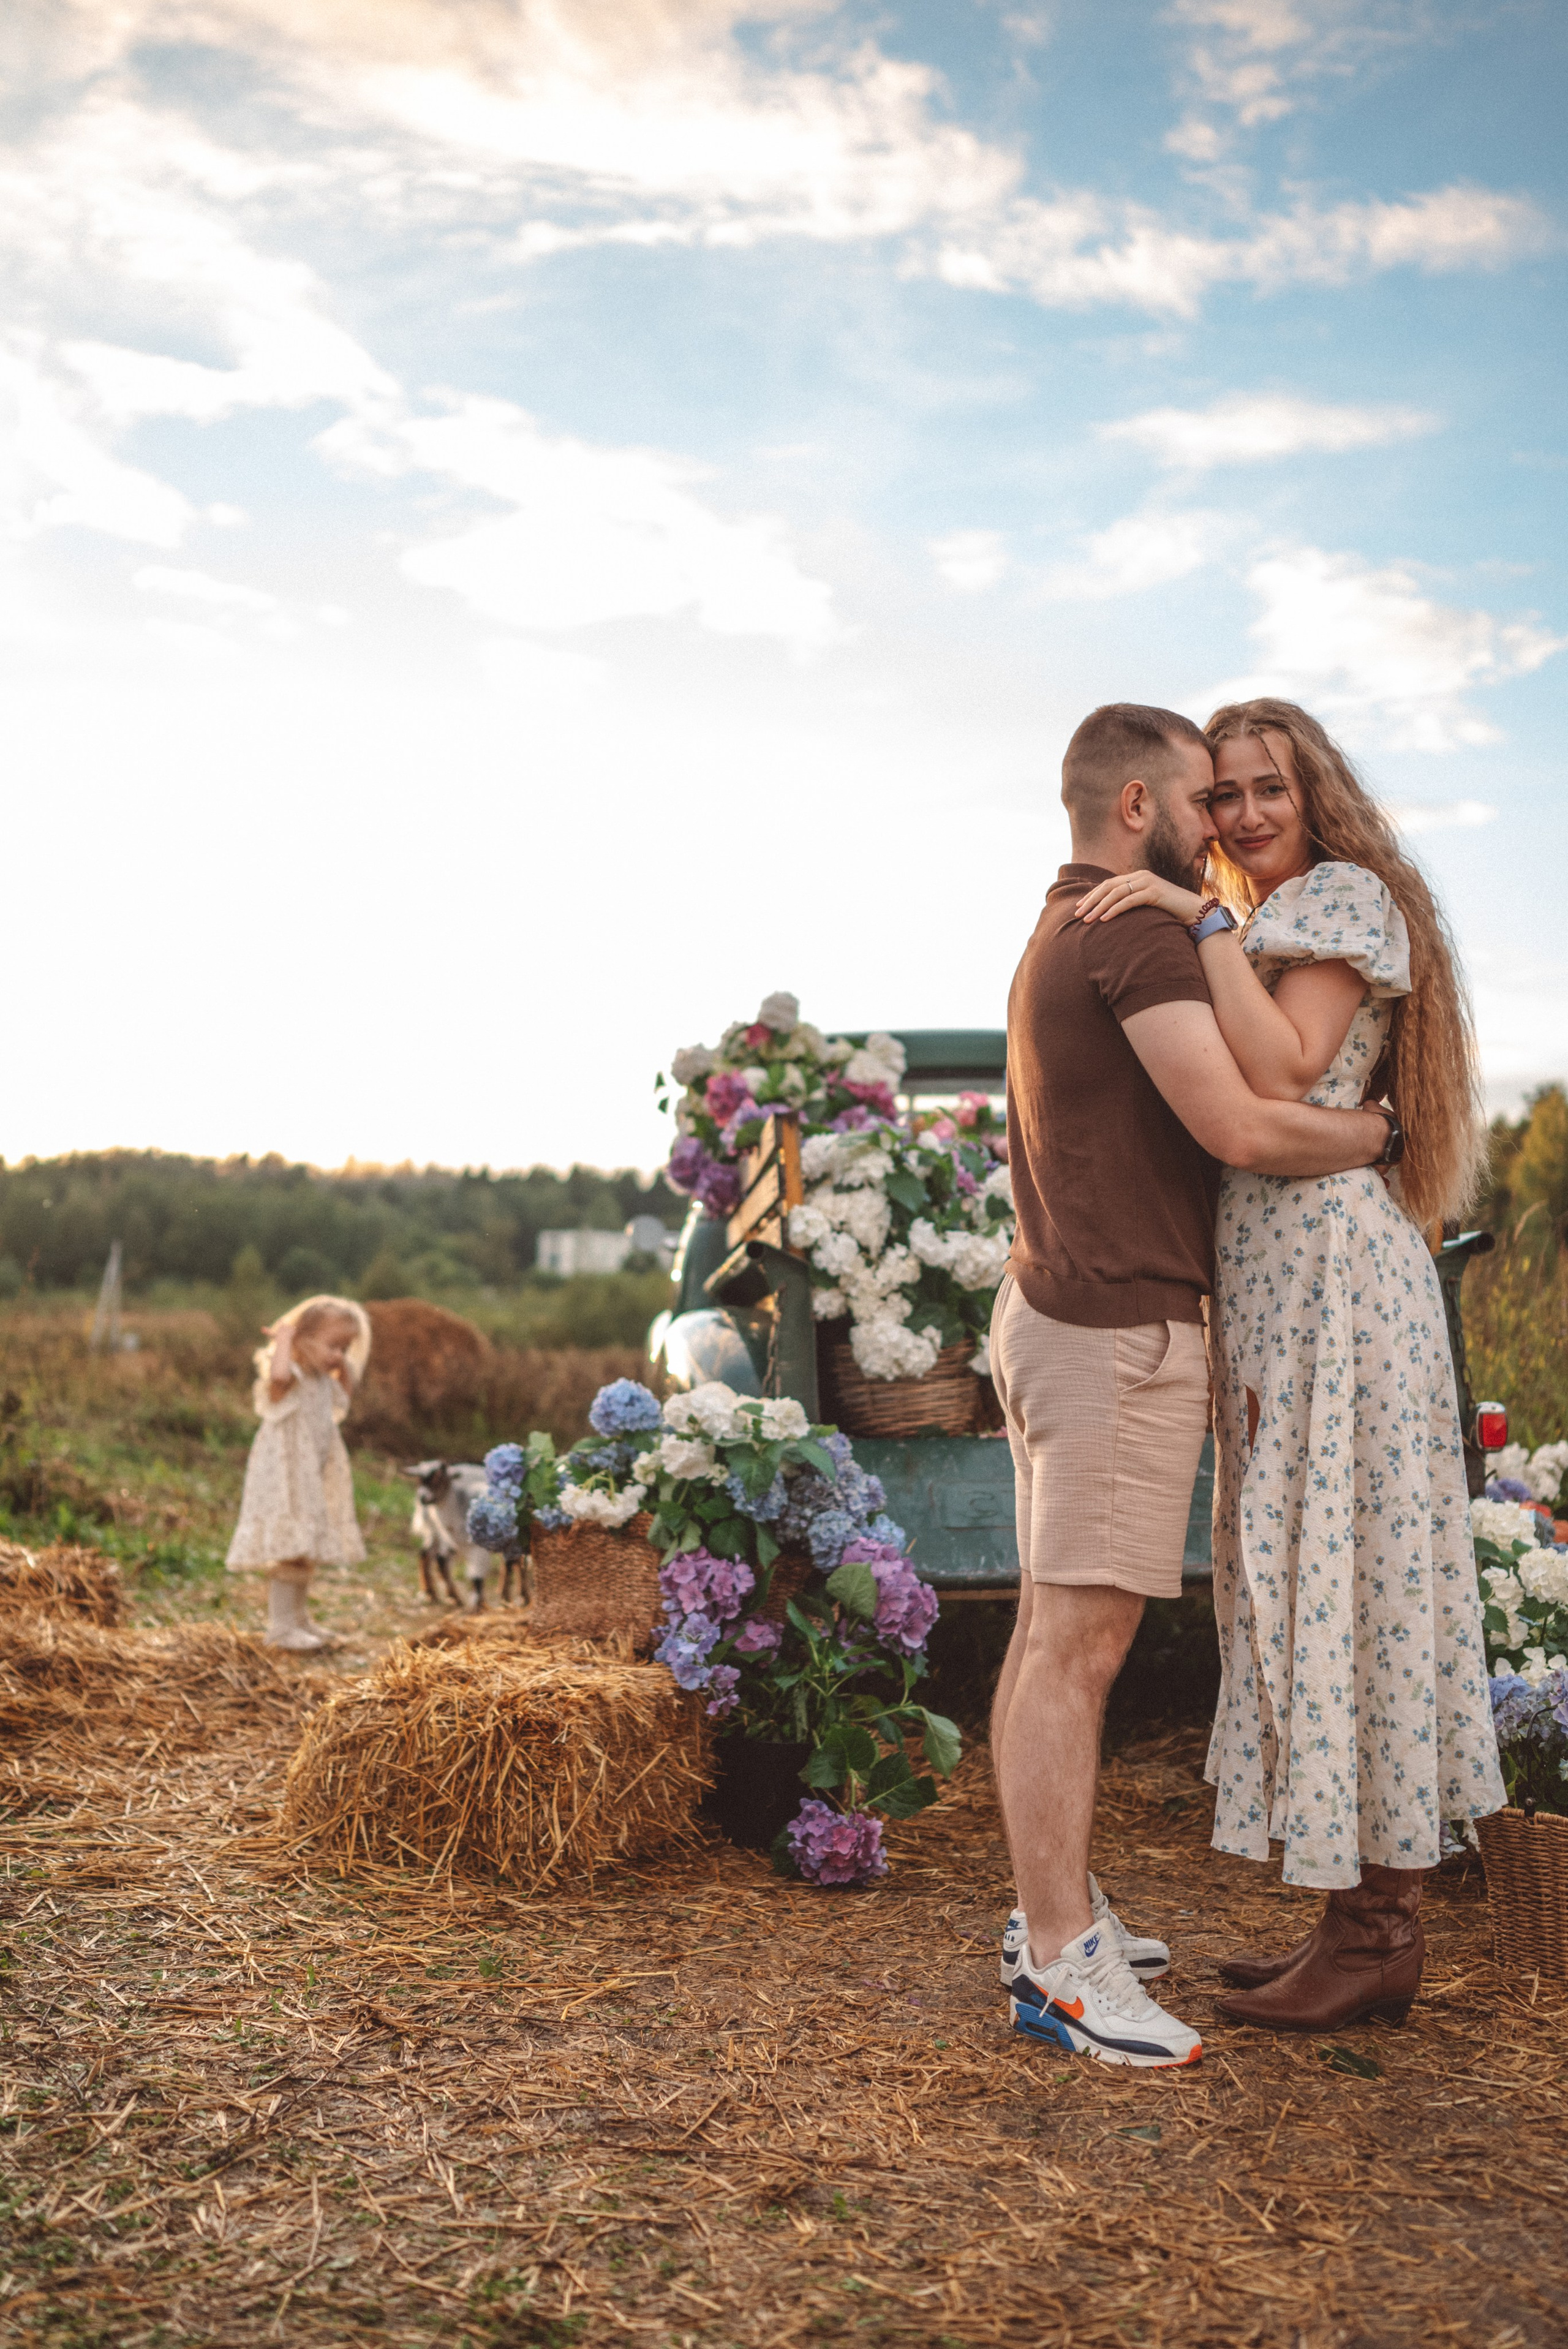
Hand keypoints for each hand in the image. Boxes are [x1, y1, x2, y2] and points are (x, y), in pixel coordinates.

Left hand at [1075, 871, 1206, 926]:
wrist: (1196, 912)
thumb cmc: (1170, 913)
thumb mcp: (1147, 906)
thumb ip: (1132, 904)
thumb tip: (1111, 914)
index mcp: (1138, 877)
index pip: (1108, 884)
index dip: (1092, 895)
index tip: (1078, 907)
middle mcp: (1141, 876)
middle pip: (1108, 886)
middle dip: (1090, 900)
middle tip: (1077, 914)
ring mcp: (1148, 882)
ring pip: (1116, 893)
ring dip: (1099, 906)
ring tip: (1087, 919)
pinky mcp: (1155, 892)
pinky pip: (1129, 900)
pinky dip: (1115, 910)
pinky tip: (1104, 919)